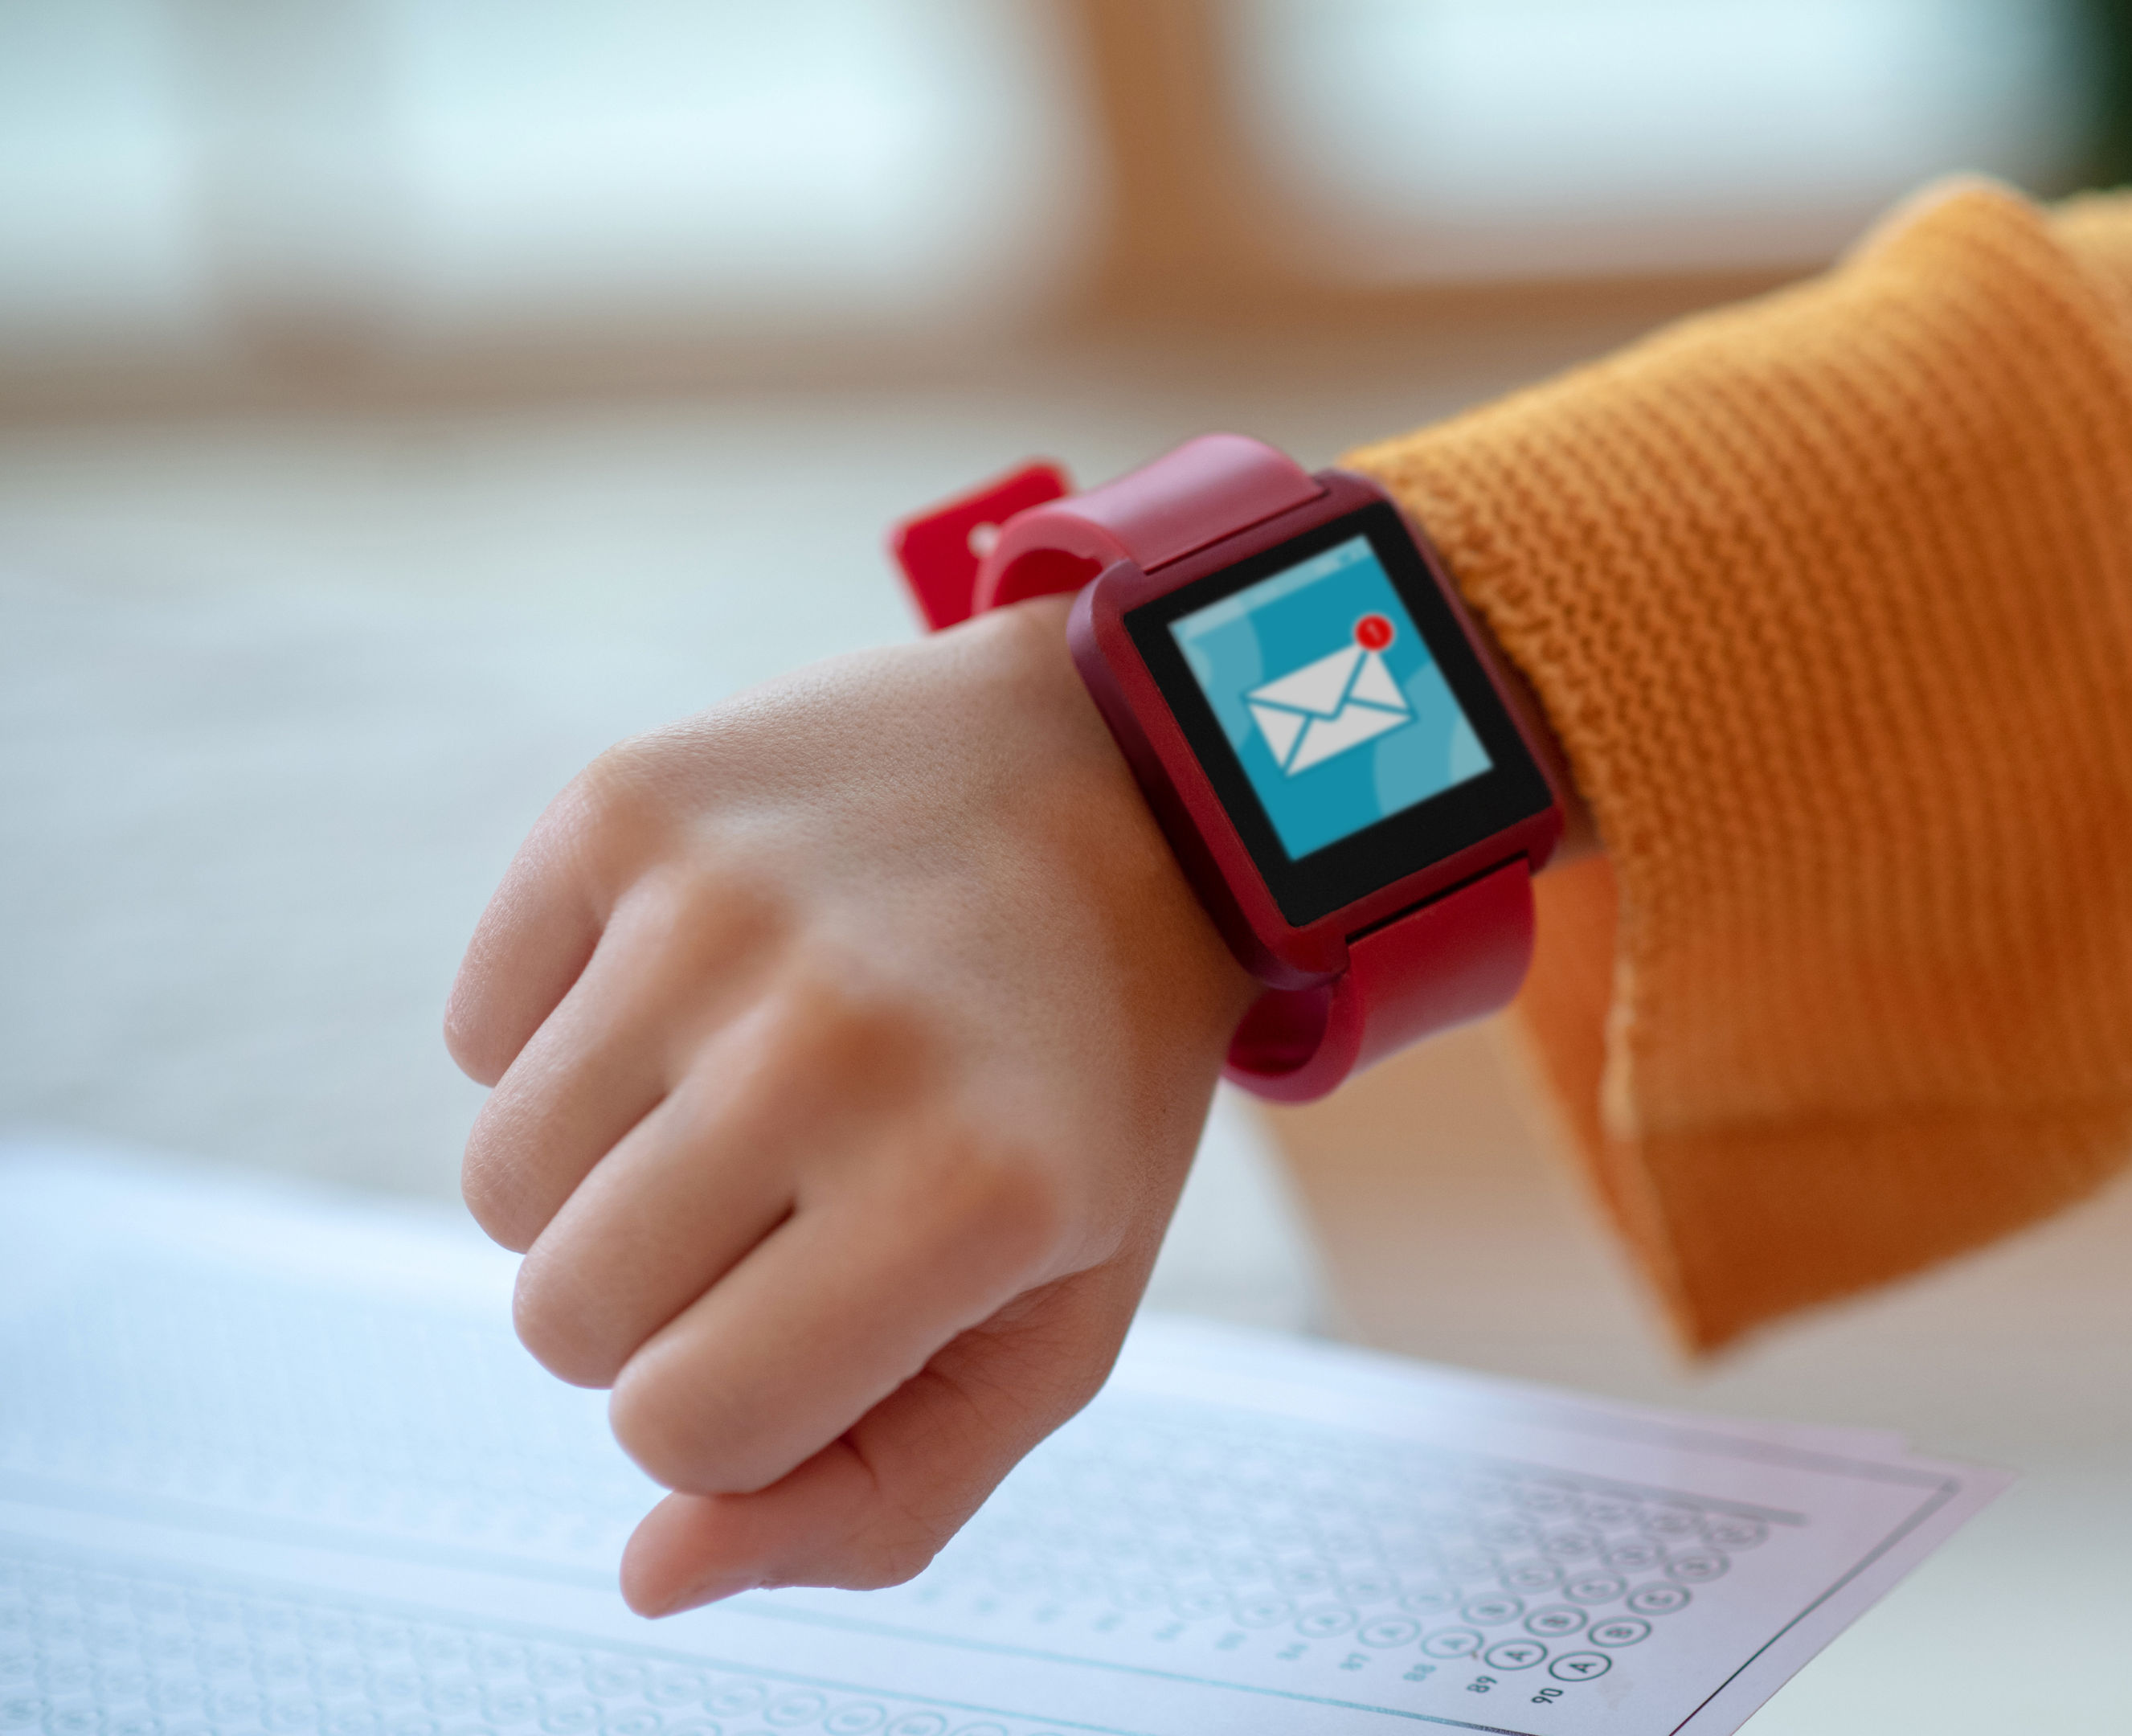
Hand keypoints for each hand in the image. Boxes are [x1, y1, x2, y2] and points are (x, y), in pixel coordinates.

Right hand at [444, 597, 1256, 1616]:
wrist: (1127, 787)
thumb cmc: (1083, 1093)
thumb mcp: (1057, 1321)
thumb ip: (878, 1495)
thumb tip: (652, 1574)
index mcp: (968, 1195)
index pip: (680, 1431)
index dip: (738, 1402)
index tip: (833, 1304)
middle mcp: (835, 1042)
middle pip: (564, 1318)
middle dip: (662, 1299)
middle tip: (804, 1187)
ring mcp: (716, 909)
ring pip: (500, 1187)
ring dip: (607, 1176)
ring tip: (760, 1084)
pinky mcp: (625, 807)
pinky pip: (478, 1034)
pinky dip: (567, 1038)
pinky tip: (717, 980)